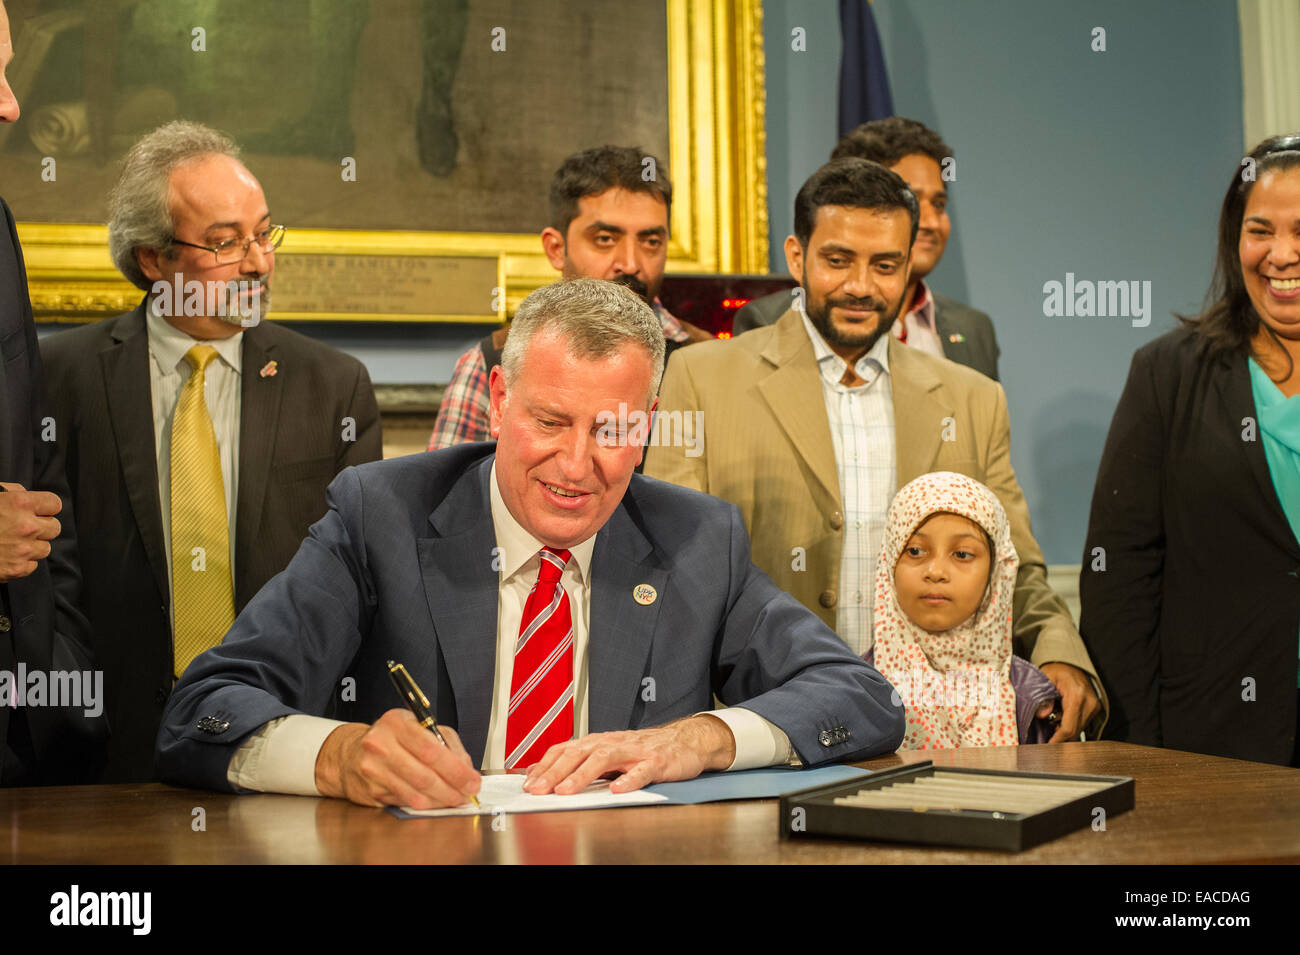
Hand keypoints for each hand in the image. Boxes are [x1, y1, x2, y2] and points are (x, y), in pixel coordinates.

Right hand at [0, 483, 61, 581]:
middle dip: (41, 527)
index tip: (39, 510)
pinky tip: (6, 555)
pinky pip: (32, 565)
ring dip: (32, 546)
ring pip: (45, 548)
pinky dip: (22, 562)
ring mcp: (22, 550)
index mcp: (20, 503)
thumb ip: (12, 492)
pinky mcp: (16, 569)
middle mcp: (26, 526)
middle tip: (23, 527)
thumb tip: (26, 494)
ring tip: (12, 542)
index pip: (54, 504)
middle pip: (54, 527)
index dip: (45, 507)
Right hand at [314, 709, 480, 808]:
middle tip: (467, 793)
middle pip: (424, 774)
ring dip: (441, 800)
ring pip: (415, 792)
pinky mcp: (371, 790)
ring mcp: (373, 769)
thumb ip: (446, 743)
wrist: (350, 754)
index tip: (472, 779)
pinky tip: (436, 802)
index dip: (456, 769)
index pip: (431, 749)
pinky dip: (426, 804)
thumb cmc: (391, 738)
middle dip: (452, 787)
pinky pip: (406, 801)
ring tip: (455, 799)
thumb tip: (466, 768)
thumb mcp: (418, 727)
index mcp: (396, 722)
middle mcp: (380, 744)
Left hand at [522, 714, 735, 795]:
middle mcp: (612, 743)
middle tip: (538, 789)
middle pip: (579, 754)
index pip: (565, 750)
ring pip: (604, 759)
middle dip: (555, 772)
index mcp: (598, 742)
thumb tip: (542, 774)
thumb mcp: (607, 754)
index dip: (545, 766)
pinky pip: (641, 771)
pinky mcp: (656, 762)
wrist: (683, 742)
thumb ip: (579, 763)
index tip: (527, 783)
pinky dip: (628, 779)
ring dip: (582, 774)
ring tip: (566, 790)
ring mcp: (634, 752)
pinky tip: (617, 789)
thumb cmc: (642, 751)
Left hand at [1038, 662, 1100, 742]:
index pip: (1069, 727)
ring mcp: (1094, 707)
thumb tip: (1042, 715)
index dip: (1057, 740)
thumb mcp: (1044, 679)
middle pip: (1075, 732)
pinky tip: (1059, 721)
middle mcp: (1090, 703)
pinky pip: (1081, 724)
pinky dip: (1070, 726)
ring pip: (1079, 730)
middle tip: (1044, 738)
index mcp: (1077, 696)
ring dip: (1064, 732)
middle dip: (1059, 738)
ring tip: (1051, 723)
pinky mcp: (1094, 709)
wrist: (1072, 663)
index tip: (1047, 746)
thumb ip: (1043, 698)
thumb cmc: (1057, 669)